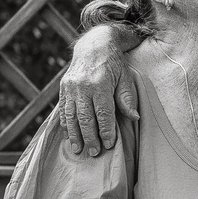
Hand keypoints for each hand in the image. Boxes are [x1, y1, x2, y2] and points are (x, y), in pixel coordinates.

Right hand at [56, 26, 140, 158]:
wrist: (94, 45)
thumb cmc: (114, 64)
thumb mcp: (125, 78)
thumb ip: (126, 98)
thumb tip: (134, 117)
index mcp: (100, 84)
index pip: (103, 113)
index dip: (106, 130)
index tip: (108, 144)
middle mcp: (82, 86)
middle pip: (85, 117)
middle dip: (89, 137)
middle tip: (93, 153)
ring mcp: (70, 87)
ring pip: (71, 116)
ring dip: (74, 135)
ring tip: (78, 149)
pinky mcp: (63, 88)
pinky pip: (63, 109)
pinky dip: (65, 124)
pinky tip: (68, 136)